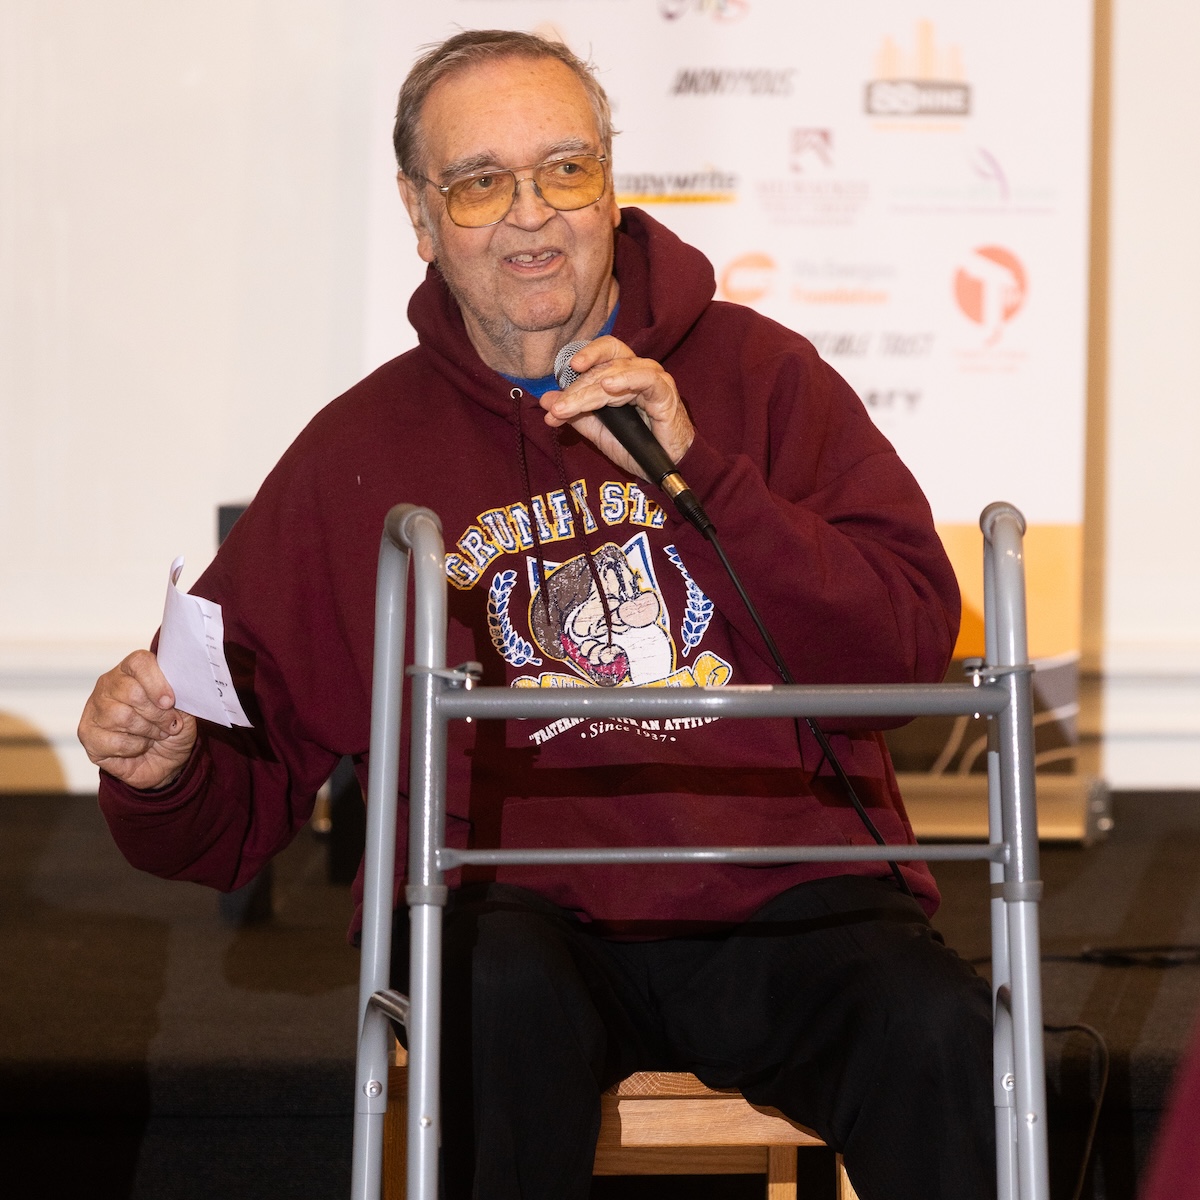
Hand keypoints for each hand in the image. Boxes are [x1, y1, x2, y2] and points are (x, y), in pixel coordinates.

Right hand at [78, 650, 197, 790]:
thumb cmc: (172, 729)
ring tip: (157, 734)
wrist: (165, 761)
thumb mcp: (185, 708)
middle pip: (132, 692)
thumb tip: (180, 683)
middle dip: (157, 713)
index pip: (139, 662)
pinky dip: (135, 747)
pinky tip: (139, 746)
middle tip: (170, 724)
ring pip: (123, 717)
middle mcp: (109, 684)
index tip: (170, 701)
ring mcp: (94, 708)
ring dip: (149, 731)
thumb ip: (181, 692)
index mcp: (132, 670)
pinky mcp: (88, 734)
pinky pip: (115, 741)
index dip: (157, 682)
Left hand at [539, 336, 694, 479]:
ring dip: (591, 390)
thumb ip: (575, 414)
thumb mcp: (599, 432)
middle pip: (601, 366)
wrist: (664, 468)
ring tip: (573, 404)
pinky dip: (626, 379)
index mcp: (621, 374)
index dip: (570, 382)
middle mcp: (636, 370)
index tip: (551, 409)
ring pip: (617, 371)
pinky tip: (608, 385)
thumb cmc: (637, 447)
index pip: (593, 364)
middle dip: (576, 389)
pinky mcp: (665, 392)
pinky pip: (645, 379)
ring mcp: (652, 378)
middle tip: (559, 409)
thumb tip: (546, 401)